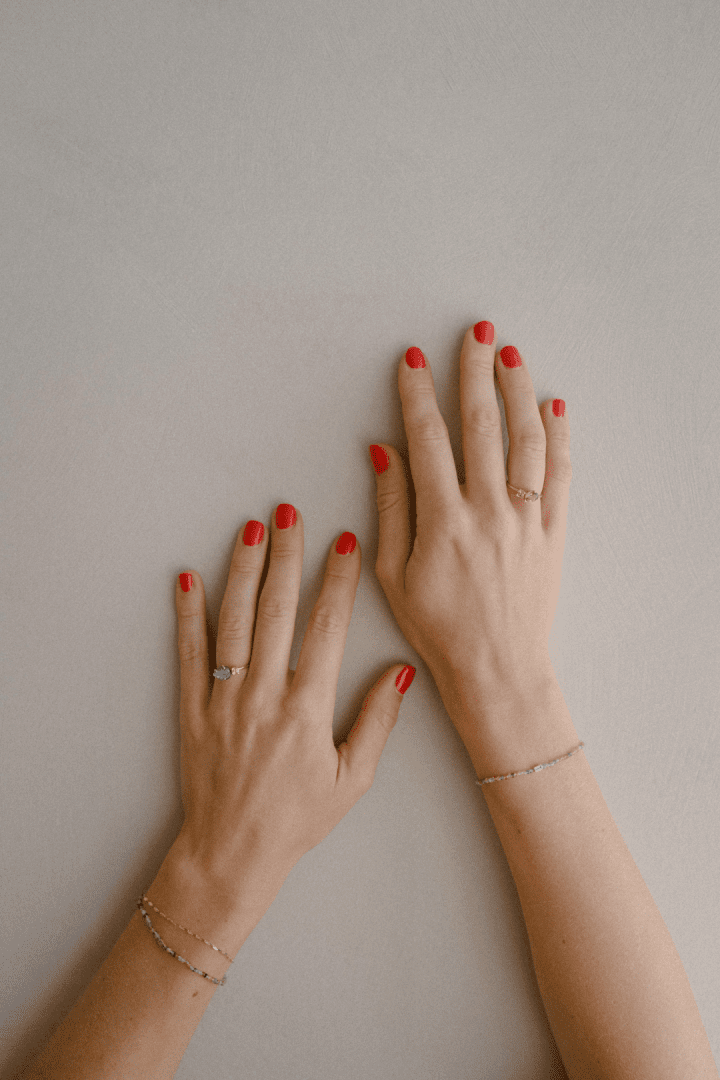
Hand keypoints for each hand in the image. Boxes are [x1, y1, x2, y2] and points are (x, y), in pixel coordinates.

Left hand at [171, 506, 414, 902]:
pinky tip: (187, 579)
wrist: (232, 853)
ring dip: (243, 570)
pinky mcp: (193, 709)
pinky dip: (187, 614)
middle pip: (276, 609)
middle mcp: (264, 695)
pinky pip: (189, 654)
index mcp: (307, 709)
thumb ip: (378, 721)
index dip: (338, 580)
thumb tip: (402, 672)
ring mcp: (224, 699)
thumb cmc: (297, 819)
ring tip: (251, 529)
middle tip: (290, 512)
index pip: (327, 627)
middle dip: (286, 555)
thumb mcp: (354, 779)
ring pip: (234, 621)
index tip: (345, 543)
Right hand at [369, 323, 571, 750]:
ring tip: (510, 355)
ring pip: (526, 440)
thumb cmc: (438, 627)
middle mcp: (488, 510)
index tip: (413, 360)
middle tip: (474, 333)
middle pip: (483, 425)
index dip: (418, 394)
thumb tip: (384, 450)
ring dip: (518, 391)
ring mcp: (526, 519)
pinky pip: (561, 474)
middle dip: (475, 373)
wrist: (497, 667)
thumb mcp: (394, 572)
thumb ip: (391, 506)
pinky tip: (554, 407)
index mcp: (443, 520)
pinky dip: (559, 436)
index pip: (429, 439)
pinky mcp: (552, 531)